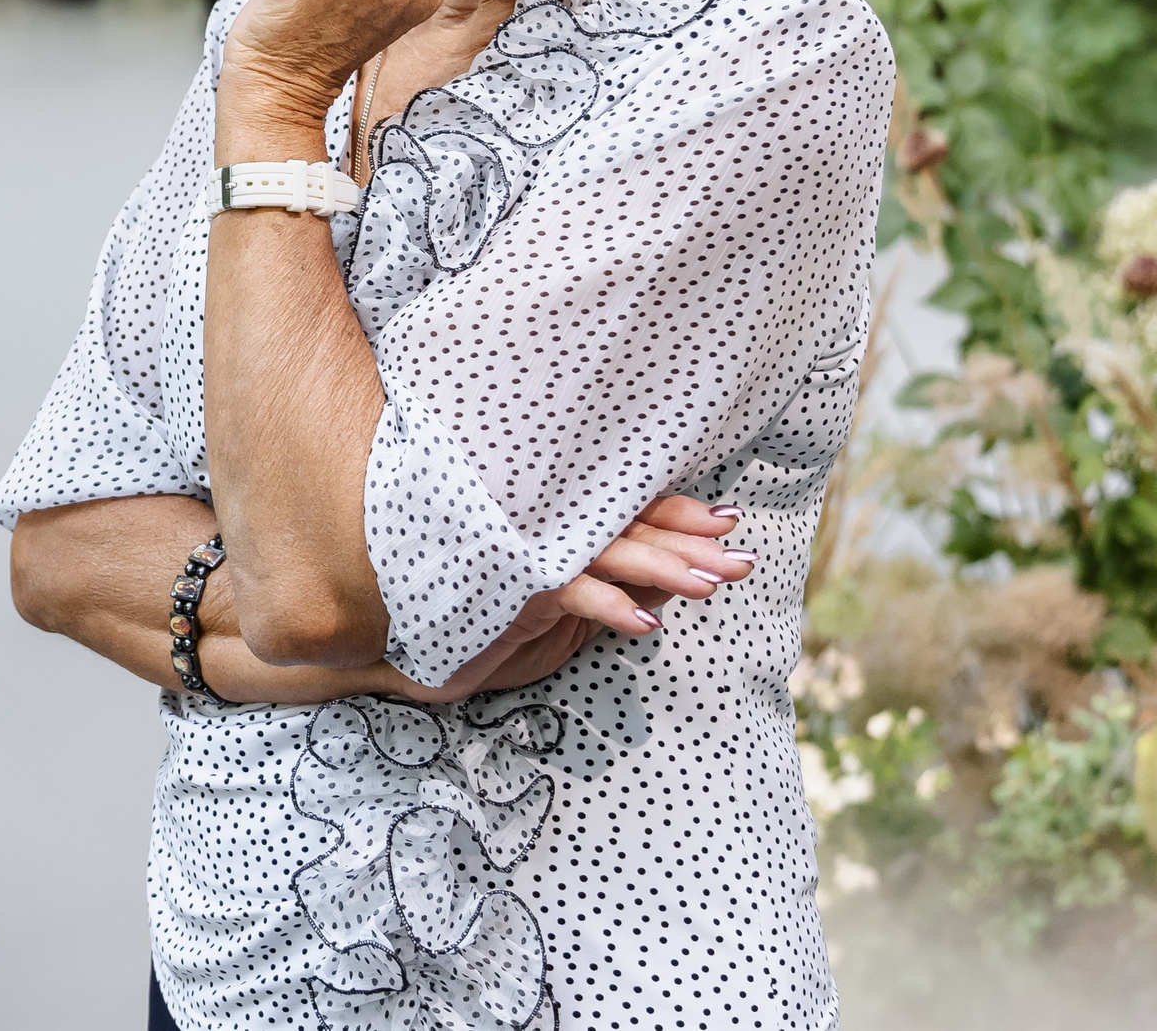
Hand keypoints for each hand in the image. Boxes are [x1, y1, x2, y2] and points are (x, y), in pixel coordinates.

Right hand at [383, 497, 754, 702]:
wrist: (416, 645)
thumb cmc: (491, 621)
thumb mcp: (569, 611)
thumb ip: (615, 586)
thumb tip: (675, 581)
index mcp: (564, 527)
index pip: (631, 512)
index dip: (681, 515)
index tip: (729, 521)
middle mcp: (550, 528)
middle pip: (631, 526)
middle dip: (690, 544)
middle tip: (740, 561)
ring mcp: (531, 550)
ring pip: (608, 551)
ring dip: (662, 568)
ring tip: (708, 586)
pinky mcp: (512, 581)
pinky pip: (570, 589)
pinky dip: (608, 605)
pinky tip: (646, 625)